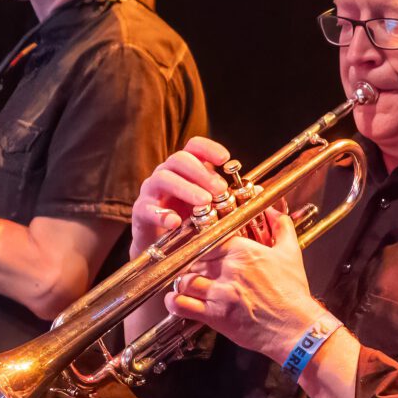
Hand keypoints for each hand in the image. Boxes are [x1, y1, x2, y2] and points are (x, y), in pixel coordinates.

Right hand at [133, 137, 236, 253]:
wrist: (163, 249)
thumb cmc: (189, 224)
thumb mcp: (212, 208)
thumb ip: (228, 197)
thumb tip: (257, 190)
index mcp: (184, 169)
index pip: (194, 147)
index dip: (209, 149)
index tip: (225, 159)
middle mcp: (166, 174)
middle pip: (179, 160)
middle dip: (201, 173)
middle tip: (220, 189)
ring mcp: (152, 191)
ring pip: (163, 178)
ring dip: (185, 188)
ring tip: (203, 202)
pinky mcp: (141, 211)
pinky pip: (147, 208)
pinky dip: (162, 214)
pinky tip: (175, 222)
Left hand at [164, 206, 322, 363]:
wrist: (296, 327)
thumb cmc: (293, 293)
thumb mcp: (291, 254)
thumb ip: (282, 228)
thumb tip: (276, 212)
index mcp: (243, 251)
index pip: (210, 240)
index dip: (202, 245)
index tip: (201, 250)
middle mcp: (229, 270)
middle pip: (194, 259)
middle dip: (191, 264)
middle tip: (193, 269)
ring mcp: (220, 293)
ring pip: (184, 280)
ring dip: (182, 282)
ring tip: (185, 284)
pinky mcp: (215, 316)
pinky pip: (182, 305)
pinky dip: (173, 302)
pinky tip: (175, 300)